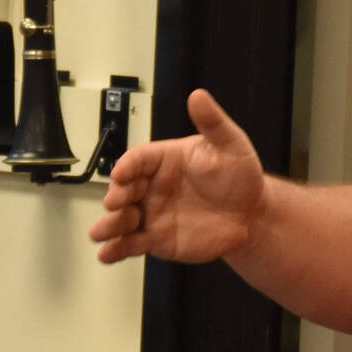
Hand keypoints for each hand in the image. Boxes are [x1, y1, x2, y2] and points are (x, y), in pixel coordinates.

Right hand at [89, 89, 265, 265]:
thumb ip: (212, 122)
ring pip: (122, 219)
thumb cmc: (239, 174)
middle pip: (124, 190)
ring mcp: (153, 214)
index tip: (122, 174)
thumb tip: (199, 96)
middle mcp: (153, 186)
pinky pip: (131, 245)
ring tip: (100, 233)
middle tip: (115, 203)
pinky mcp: (156, 239)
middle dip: (115, 197)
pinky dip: (116, 250)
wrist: (251, 214)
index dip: (127, 167)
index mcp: (164, 160)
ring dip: (108, 226)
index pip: (138, 159)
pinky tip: (107, 255)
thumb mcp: (229, 143)